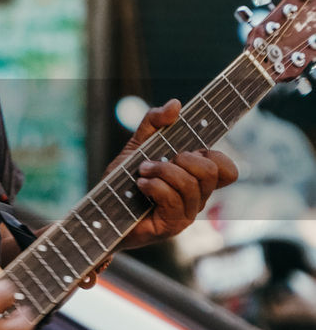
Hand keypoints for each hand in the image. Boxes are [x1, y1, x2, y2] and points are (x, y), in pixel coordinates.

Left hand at [112, 99, 237, 246]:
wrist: (101, 210)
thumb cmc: (122, 182)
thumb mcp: (137, 145)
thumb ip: (154, 123)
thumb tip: (175, 104)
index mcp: (195, 178)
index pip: (227, 169)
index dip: (216, 155)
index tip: (187, 149)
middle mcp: (196, 197)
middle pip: (211, 171)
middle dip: (182, 159)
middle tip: (155, 161)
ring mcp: (186, 213)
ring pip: (190, 184)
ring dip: (161, 171)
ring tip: (142, 172)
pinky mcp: (172, 225)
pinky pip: (173, 200)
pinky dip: (154, 186)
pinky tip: (140, 185)